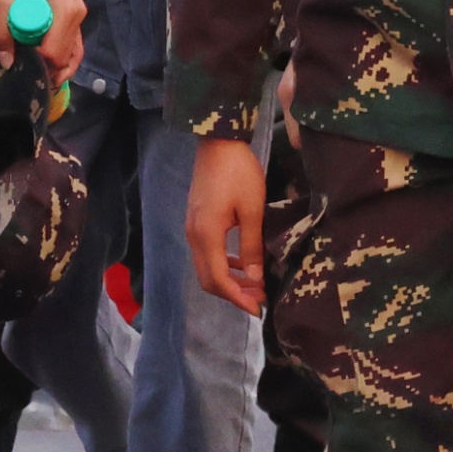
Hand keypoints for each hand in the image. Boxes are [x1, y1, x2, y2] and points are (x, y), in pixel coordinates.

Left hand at [0, 0, 86, 80]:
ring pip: (74, 53)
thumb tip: (6, 62)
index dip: (38, 64)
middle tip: (30, 77)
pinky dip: (67, 59)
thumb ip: (3, 32)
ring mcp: (81, 16)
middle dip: (48, 70)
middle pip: (64, 56)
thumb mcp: (5, 1)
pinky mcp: (79, 18)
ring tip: (44, 79)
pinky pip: (76, 45)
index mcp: (63, 10)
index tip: (23, 67)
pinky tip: (56, 69)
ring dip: (60, 69)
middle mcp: (77, 15)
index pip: (53, 50)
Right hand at [186, 134, 267, 313]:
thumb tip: (254, 278)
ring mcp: (193, 228)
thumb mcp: (252, 209)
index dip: (237, 298)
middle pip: (208, 279)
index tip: (257, 308)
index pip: (218, 280)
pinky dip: (224, 264)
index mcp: (206, 235)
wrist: (219, 142)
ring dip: (229, 280)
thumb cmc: (239, 172)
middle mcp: (194, 236)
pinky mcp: (197, 220)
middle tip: (259, 299)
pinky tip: (242, 263)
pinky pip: (208, 252)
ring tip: (255, 285)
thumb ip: (251, 245)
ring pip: (207, 267)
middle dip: (233, 293)